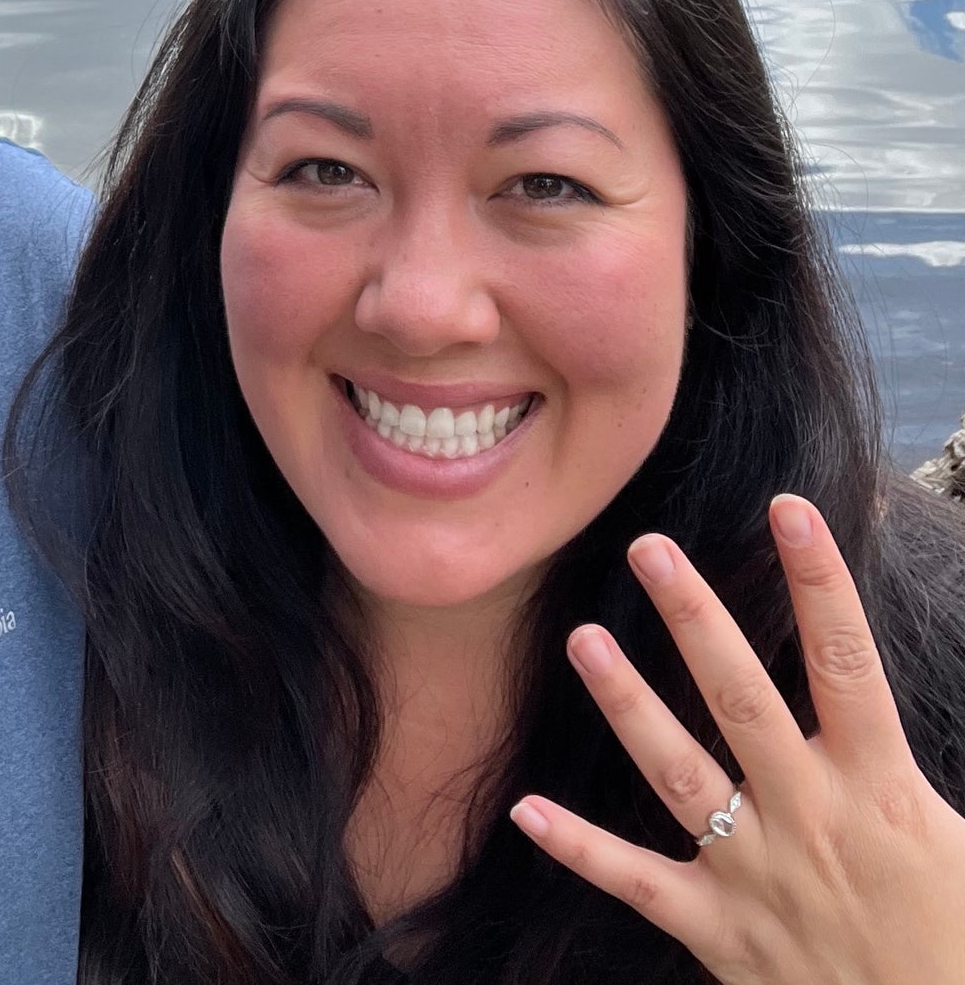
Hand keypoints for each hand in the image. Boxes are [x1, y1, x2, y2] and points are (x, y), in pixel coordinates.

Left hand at [510, 494, 964, 984]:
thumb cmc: (956, 937)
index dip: (821, 584)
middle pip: (743, 700)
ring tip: (581, 637)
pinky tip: (525, 808)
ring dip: (626, 704)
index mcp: (880, 791)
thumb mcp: (958, 837)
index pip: (848, 665)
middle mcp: (810, 819)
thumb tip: (870, 677)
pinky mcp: (719, 931)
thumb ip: (902, 753)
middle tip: (647, 548)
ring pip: (678, 774)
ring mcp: (757, 874)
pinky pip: (637, 881)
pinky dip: (578, 847)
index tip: (788, 509)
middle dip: (694, 620)